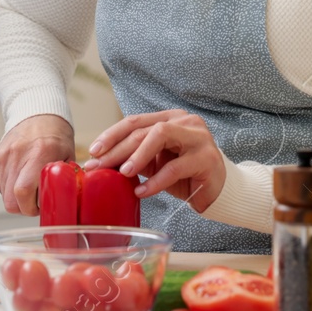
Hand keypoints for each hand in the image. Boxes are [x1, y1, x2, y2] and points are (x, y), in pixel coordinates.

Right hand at [0, 113, 73, 215]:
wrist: (37, 115)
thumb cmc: (56, 136)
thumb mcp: (68, 156)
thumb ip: (65, 178)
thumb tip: (64, 202)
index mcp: (39, 153)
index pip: (24, 191)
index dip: (31, 208)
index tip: (41, 207)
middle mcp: (17, 154)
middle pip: (10, 199)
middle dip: (23, 208)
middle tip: (35, 202)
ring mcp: (3, 157)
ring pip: (4, 195)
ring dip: (16, 198)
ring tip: (30, 187)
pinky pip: (0, 185)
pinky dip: (9, 188)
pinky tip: (21, 179)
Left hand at [85, 110, 226, 213]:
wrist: (217, 190)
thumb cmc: (184, 174)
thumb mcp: (156, 163)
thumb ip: (135, 157)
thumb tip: (102, 162)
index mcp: (171, 118)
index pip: (135, 121)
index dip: (111, 135)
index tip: (93, 151)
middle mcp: (185, 122)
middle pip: (144, 130)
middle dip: (118, 149)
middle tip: (99, 166)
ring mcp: (198, 138)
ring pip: (160, 137)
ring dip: (137, 156)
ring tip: (122, 173)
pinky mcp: (206, 158)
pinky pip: (175, 168)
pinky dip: (155, 181)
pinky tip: (142, 192)